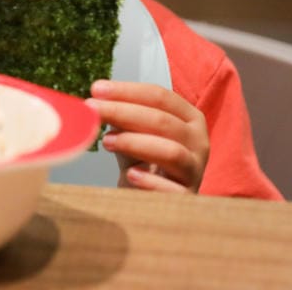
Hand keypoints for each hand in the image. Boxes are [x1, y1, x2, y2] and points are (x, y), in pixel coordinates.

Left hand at [85, 79, 209, 192]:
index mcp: (189, 117)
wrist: (151, 201)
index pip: (160, 96)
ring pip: (171, 151)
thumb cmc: (143, 161)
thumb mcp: (133, 134)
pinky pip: (172, 189)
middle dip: (123, 112)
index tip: (96, 89)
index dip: (127, 91)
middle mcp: (198, 141)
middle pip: (162, 121)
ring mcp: (196, 170)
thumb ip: (120, 117)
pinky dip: (150, 180)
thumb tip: (96, 101)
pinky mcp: (188, 197)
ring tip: (106, 142)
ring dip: (135, 143)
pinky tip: (130, 175)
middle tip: (92, 110)